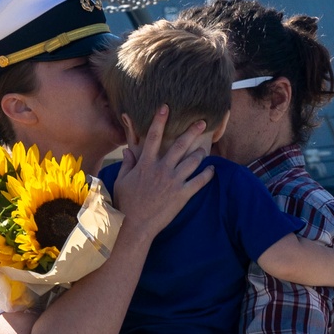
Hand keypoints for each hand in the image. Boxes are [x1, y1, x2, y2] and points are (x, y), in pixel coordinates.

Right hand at [113, 106, 213, 238]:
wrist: (134, 225)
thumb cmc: (125, 204)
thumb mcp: (121, 181)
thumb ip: (127, 164)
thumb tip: (128, 151)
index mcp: (146, 164)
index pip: (153, 137)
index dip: (159, 121)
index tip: (166, 108)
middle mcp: (162, 169)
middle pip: (180, 145)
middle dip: (192, 131)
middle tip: (203, 122)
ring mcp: (173, 181)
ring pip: (192, 161)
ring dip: (200, 153)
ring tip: (204, 148)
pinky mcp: (182, 195)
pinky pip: (199, 182)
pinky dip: (207, 175)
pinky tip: (212, 171)